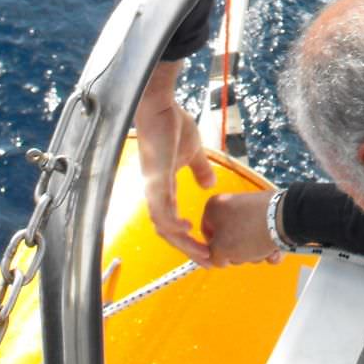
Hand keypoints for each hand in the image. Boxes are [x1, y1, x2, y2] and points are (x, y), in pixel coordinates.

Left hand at [133, 62, 216, 262]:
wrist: (158, 103)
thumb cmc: (171, 123)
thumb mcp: (194, 151)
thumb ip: (200, 169)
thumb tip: (209, 184)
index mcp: (163, 187)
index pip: (172, 221)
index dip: (188, 237)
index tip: (206, 248)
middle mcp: (155, 191)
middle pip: (167, 230)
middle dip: (187, 248)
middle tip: (207, 260)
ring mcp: (153, 185)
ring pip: (163, 225)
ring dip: (182, 241)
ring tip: (201, 251)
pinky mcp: (155, 177)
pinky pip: (160, 208)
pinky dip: (171, 222)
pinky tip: (186, 228)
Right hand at [200, 192, 285, 265]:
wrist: (285, 219)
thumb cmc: (251, 230)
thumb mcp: (220, 250)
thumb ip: (212, 257)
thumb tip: (218, 259)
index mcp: (214, 207)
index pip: (206, 235)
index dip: (213, 251)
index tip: (221, 259)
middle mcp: (232, 205)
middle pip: (229, 240)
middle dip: (239, 253)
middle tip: (244, 253)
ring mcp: (251, 209)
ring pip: (247, 242)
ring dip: (256, 253)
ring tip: (263, 250)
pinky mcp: (269, 214)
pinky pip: (263, 238)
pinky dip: (268, 248)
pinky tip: (274, 251)